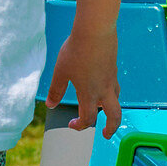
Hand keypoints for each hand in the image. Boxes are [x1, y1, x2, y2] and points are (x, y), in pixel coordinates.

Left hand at [49, 17, 121, 134]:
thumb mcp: (61, 71)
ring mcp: (111, 79)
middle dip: (111, 128)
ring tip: (102, 110)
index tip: (71, 124)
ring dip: (111, 110)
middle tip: (106, 135)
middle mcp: (103, 90)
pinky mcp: (113, 68)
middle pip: (114, 117)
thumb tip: (50, 104)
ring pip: (116, 101)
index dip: (80, 126)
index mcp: (89, 94)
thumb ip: (56, 89)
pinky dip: (111, 93)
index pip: (88, 119)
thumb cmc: (76, 50)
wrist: (95, 30)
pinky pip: (115, 87)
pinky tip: (103, 86)